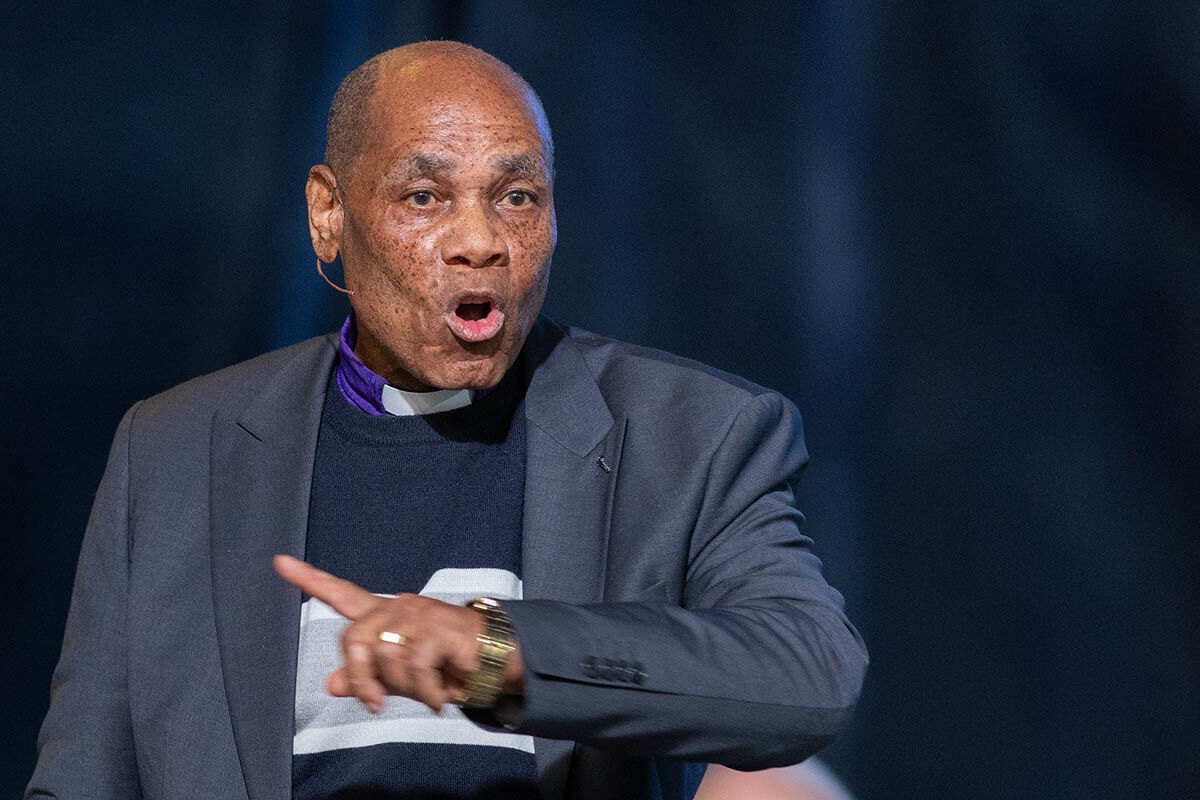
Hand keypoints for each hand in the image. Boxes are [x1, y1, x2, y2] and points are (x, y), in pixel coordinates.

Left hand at [273, 555, 523, 713]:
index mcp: (385, 615)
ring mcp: (417, 613)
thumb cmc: (446, 666)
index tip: (280, 562)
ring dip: (405, 689)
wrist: (494, 662)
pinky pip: (413, 668)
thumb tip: (332, 684)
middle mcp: (396, 607)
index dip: (309, 580)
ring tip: (428, 690)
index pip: (341, 594)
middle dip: (364, 681)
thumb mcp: (401, 678)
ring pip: (384, 659)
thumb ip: (367, 678)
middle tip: (380, 704)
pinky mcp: (436, 627)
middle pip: (354, 641)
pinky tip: (440, 696)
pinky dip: (425, 694)